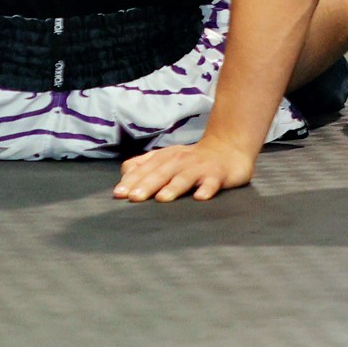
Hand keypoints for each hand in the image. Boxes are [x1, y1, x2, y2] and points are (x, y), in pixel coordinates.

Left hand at [112, 132, 258, 201]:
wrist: (228, 147)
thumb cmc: (191, 159)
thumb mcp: (166, 158)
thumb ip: (143, 165)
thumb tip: (123, 175)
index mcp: (166, 157)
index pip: (146, 168)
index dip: (132, 180)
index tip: (119, 194)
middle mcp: (181, 161)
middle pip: (162, 172)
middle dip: (148, 184)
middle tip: (134, 198)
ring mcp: (200, 167)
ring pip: (185, 177)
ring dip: (173, 187)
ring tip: (162, 198)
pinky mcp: (219, 175)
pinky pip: (212, 183)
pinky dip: (207, 189)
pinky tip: (200, 197)